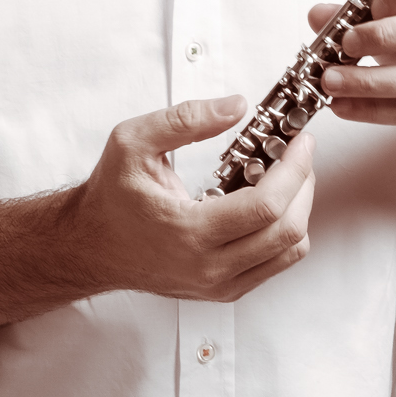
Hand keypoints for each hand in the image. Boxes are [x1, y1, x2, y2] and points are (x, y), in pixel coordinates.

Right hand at [0, 96, 315, 343]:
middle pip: (286, 231)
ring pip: (289, 252)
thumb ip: (185, 120)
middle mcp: (207, 267)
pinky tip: (269, 203)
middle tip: (299, 155)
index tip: (301, 143)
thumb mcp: (133, 142)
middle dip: (304, 185)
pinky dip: (285, 231)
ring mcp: (218, 284)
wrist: (91, 245)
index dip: (295, 170)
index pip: (265, 207)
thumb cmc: (110, 196)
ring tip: (286, 178)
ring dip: (299, 209)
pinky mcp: (224, 290)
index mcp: (187, 232)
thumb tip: (236, 106)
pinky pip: (276, 264)